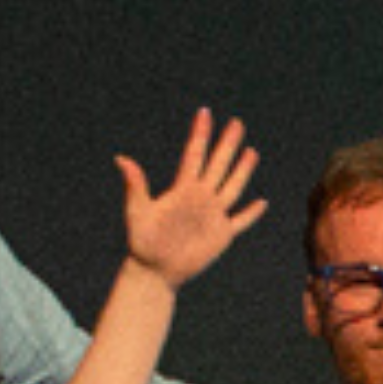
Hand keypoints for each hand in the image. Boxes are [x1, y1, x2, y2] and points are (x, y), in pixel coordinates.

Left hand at [114, 111, 266, 284]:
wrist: (155, 270)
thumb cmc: (142, 242)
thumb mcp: (137, 211)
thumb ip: (135, 185)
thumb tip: (121, 159)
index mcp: (182, 189)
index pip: (194, 155)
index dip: (200, 134)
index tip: (205, 113)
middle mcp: (200, 198)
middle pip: (218, 165)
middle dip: (227, 144)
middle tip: (236, 123)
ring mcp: (213, 215)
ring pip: (233, 187)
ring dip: (242, 170)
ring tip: (251, 151)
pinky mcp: (222, 235)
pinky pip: (241, 221)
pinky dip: (252, 213)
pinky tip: (261, 202)